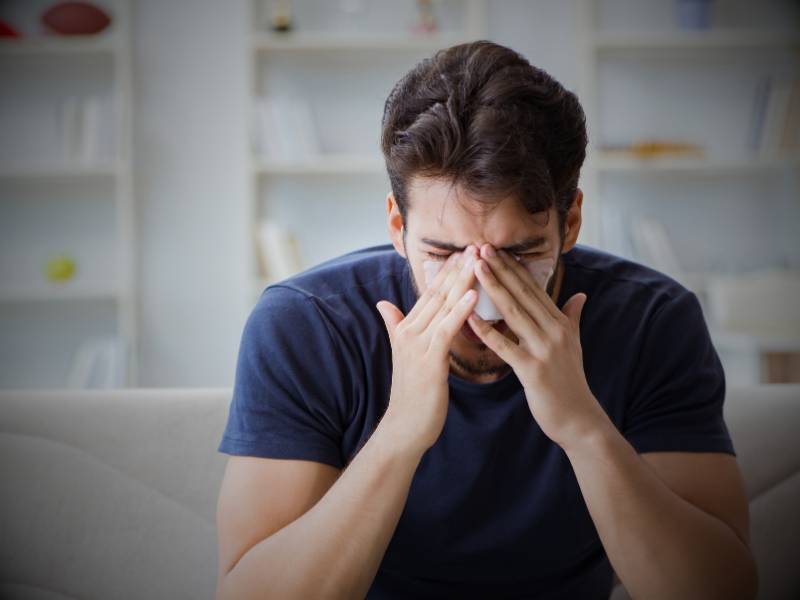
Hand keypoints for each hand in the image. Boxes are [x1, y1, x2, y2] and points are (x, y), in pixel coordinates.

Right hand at [376, 246, 478, 454]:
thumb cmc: (412, 393)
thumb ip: (395, 325)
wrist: (405, 427)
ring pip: (443, 306)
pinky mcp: (429, 360)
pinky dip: (460, 311)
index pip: (431, 293)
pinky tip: (474, 294)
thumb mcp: (404, 354)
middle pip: (438, 293)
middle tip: (477, 245)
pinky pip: (446, 330)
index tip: (465, 251)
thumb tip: (383, 304)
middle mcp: (409, 331)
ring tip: (479, 260)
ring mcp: (417, 345)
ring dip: (462, 281)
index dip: (448, 271)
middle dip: (458, 268)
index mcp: (407, 328)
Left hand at [467, 244, 608, 448]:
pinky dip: (486, 330)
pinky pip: (505, 346)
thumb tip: (580, 295)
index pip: (533, 289)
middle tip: (481, 247)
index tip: (496, 249)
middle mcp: (554, 331)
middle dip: (501, 269)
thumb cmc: (570, 382)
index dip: (514, 268)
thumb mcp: (574, 345)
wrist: (579, 419)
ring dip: (493, 288)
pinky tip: (469, 316)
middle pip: (523, 294)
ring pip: (514, 312)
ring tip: (476, 267)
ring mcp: (544, 349)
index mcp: (560, 323)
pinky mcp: (532, 369)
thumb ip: (573, 318)